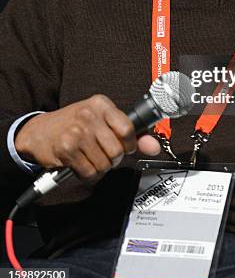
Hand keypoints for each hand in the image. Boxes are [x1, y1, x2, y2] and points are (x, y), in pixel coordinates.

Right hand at [15, 95, 160, 181]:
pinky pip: (90, 172)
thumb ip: (130, 133)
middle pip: (117, 150)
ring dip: (100, 167)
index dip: (130, 144)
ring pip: (105, 163)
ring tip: (90, 157)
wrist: (38, 132)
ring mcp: (77, 131)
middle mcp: (89, 115)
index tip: (125, 147)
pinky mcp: (66, 148)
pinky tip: (81, 163)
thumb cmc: (74, 124)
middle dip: (113, 158)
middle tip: (103, 154)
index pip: (128, 128)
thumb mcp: (101, 120)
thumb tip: (154, 146)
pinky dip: (88, 173)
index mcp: (101, 104)